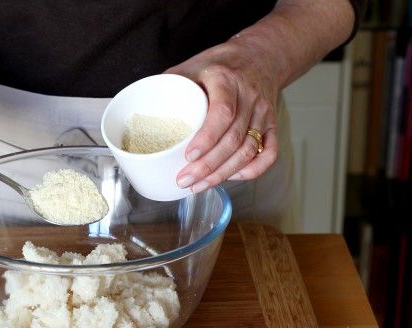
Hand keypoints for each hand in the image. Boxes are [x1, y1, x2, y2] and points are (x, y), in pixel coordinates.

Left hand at [165, 37, 279, 192]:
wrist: (259, 56)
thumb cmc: (220, 64)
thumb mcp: (193, 64)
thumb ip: (170, 83)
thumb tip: (143, 105)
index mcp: (226, 79)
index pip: (222, 112)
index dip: (207, 138)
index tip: (189, 155)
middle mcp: (249, 97)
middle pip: (233, 139)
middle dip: (208, 165)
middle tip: (185, 179)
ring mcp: (264, 113)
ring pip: (248, 151)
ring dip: (224, 173)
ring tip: (199, 184)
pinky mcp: (272, 125)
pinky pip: (269, 153)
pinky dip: (251, 170)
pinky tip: (232, 177)